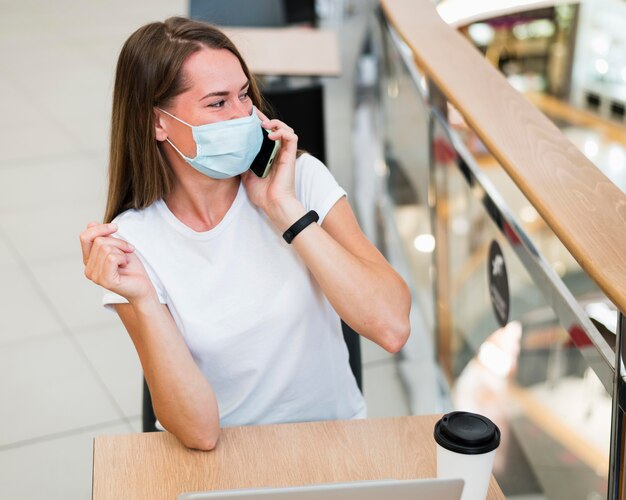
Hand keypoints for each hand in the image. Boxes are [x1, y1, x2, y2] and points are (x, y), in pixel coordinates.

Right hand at [80, 222, 155, 303]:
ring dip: (121, 251)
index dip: (100, 228)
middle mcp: (88, 269)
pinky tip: (125, 265)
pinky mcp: (105, 280)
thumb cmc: (131, 268)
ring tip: (125, 261)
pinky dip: (123, 258)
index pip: (85, 237)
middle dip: (118, 242)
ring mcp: (95, 276)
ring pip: (106, 248)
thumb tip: (91, 224)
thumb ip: (104, 237)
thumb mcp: (117, 247)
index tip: (116, 227)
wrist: (143, 286)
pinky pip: (112, 258)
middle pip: (99, 241)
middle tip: (128, 251)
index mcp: (88, 260)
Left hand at [241, 112, 305, 229]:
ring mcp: (285, 154)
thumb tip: (230, 155)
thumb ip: (242, 163)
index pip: (265, 134)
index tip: (248, 116)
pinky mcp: (290, 156)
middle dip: (265, 118)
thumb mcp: (246, 176)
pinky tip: (271, 134)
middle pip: (275, 128)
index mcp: (268, 156)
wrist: (273, 204)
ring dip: (276, 123)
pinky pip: (292, 137)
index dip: (258, 123)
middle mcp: (277, 153)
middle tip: (253, 114)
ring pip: (286, 129)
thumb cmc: (263, 194)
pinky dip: (282, 132)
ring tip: (264, 124)